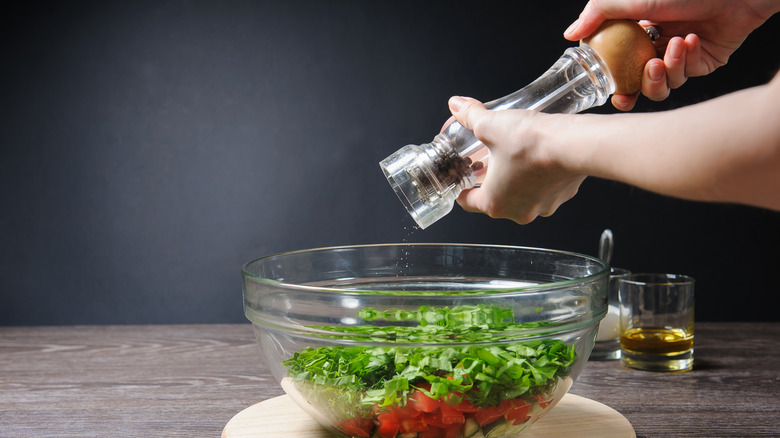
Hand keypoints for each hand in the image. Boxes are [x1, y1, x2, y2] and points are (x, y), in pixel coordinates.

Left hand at [447, 96, 585, 224]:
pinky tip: (539, 157)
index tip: (461, 179)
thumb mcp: (490, 125)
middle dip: (491, 180)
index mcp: (494, 203)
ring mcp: (544, 206)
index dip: (461, 188)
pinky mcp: (563, 196)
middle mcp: (519, 212)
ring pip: (522, 195)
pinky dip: (540, 177)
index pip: (467, 202)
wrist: (574, 144)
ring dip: (516, 179)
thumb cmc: (530, 142)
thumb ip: (470, 116)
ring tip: (515, 156)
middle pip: (496, 199)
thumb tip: (457, 104)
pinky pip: (545, 189)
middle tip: (488, 161)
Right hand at [564, 0, 777, 109]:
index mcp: (637, 33)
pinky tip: (690, 41)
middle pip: (638, 83)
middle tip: (633, 90)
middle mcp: (656, 46)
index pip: (618, 66)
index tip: (612, 93)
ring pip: (663, 86)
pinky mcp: (702, 64)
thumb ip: (598, 14)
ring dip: (664, 72)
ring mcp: (679, 57)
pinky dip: (685, 61)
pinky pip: (686, 77)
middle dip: (636, 90)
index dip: (613, 84)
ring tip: (671, 48)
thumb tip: (570, 34)